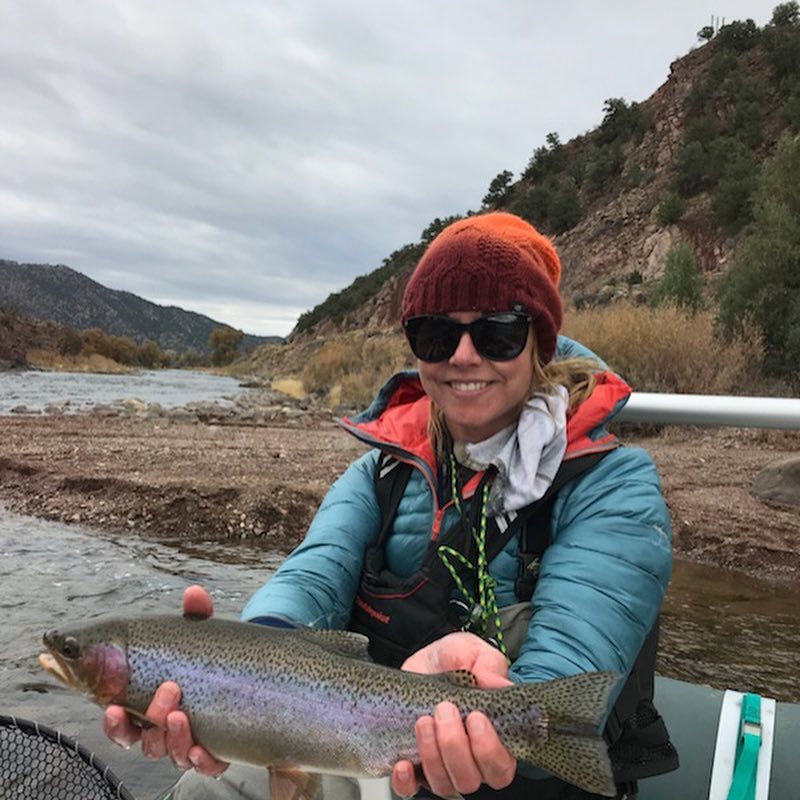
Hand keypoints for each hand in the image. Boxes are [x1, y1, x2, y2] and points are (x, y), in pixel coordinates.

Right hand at [102, 585, 227, 775]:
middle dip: (151, 718)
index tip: (114, 707)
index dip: (115, 722)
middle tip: (168, 690)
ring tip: (181, 714)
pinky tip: (203, 748)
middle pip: (146, 739)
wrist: (250, 676)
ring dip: (173, 737)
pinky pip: (205, 766)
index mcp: (150, 707)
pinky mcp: (217, 752)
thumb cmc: (211, 659)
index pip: (123, 724)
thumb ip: (197, 617)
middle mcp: (165, 731)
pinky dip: (201, 760)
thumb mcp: (203, 637)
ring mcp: (191, 744)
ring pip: (172, 753)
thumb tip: (194, 593)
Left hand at [391, 632, 516, 797]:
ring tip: (423, 721)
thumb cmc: (456, 658)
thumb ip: (489, 667)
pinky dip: (406, 782)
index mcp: (494, 738)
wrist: (425, 658)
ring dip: (432, 756)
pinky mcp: (414, 764)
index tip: (476, 718)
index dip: (489, 751)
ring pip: (443, 784)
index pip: (501, 767)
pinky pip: (410, 789)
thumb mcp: (473, 652)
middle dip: (455, 747)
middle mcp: (470, 758)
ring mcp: (441, 763)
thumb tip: (499, 685)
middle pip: (470, 779)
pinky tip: (402, 763)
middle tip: (444, 711)